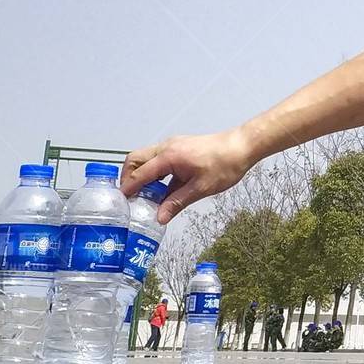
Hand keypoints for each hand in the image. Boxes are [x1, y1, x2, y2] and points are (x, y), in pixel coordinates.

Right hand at [122, 128, 256, 224]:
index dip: (128, 188)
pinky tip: (162, 189)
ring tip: (144, 197)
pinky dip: (154, 172)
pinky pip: (158, 159)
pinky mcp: (179, 148)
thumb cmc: (225, 164)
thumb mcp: (201, 188)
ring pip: (146, 158)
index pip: (139, 173)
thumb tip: (160, 218)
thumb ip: (177, 203)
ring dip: (141, 175)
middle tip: (130, 198)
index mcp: (169, 156)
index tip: (121, 202)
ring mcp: (172, 146)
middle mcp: (166, 147)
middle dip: (128, 178)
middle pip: (135, 160)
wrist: (242, 146)